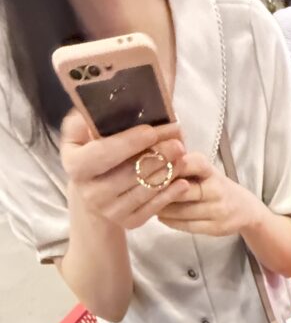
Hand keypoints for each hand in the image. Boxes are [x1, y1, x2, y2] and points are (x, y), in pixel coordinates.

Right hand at [60, 110, 190, 228]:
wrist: (91, 195)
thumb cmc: (91, 155)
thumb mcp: (80, 135)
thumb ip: (90, 119)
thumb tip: (106, 100)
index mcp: (75, 166)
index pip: (103, 153)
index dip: (128, 142)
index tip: (151, 131)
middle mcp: (91, 192)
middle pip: (130, 173)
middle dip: (156, 156)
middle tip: (178, 142)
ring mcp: (111, 211)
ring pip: (145, 190)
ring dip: (167, 172)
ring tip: (183, 157)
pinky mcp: (129, 222)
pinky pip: (153, 208)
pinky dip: (170, 193)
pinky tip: (183, 182)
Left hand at [158, 152, 260, 236]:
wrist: (245, 210)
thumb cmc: (215, 185)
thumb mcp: (204, 171)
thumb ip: (182, 165)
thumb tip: (148, 162)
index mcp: (211, 170)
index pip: (191, 163)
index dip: (171, 166)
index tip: (151, 168)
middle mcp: (216, 189)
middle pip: (182, 190)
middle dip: (160, 191)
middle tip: (140, 191)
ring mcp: (217, 210)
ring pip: (182, 211)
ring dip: (162, 209)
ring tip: (148, 205)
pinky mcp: (216, 228)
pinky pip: (188, 226)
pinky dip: (171, 221)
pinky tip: (161, 216)